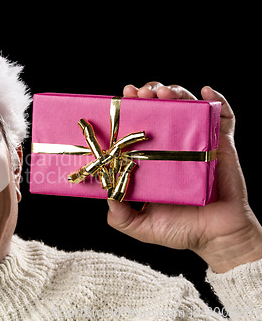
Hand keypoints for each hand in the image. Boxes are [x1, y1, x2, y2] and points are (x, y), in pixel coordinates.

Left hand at [107, 81, 261, 272]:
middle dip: (149, 95)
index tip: (120, 99)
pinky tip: (207, 92)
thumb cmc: (181, 229)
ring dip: (175, 93)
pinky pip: (223, 117)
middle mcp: (172, 147)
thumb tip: (107, 197)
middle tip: (140, 93)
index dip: (129, 110)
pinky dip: (217, 100)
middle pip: (160, 110)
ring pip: (187, 107)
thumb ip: (121, 217)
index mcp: (151, 159)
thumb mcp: (142, 226)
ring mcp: (196, 143)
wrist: (218, 237)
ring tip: (164, 92)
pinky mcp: (220, 144)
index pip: (137, 126)